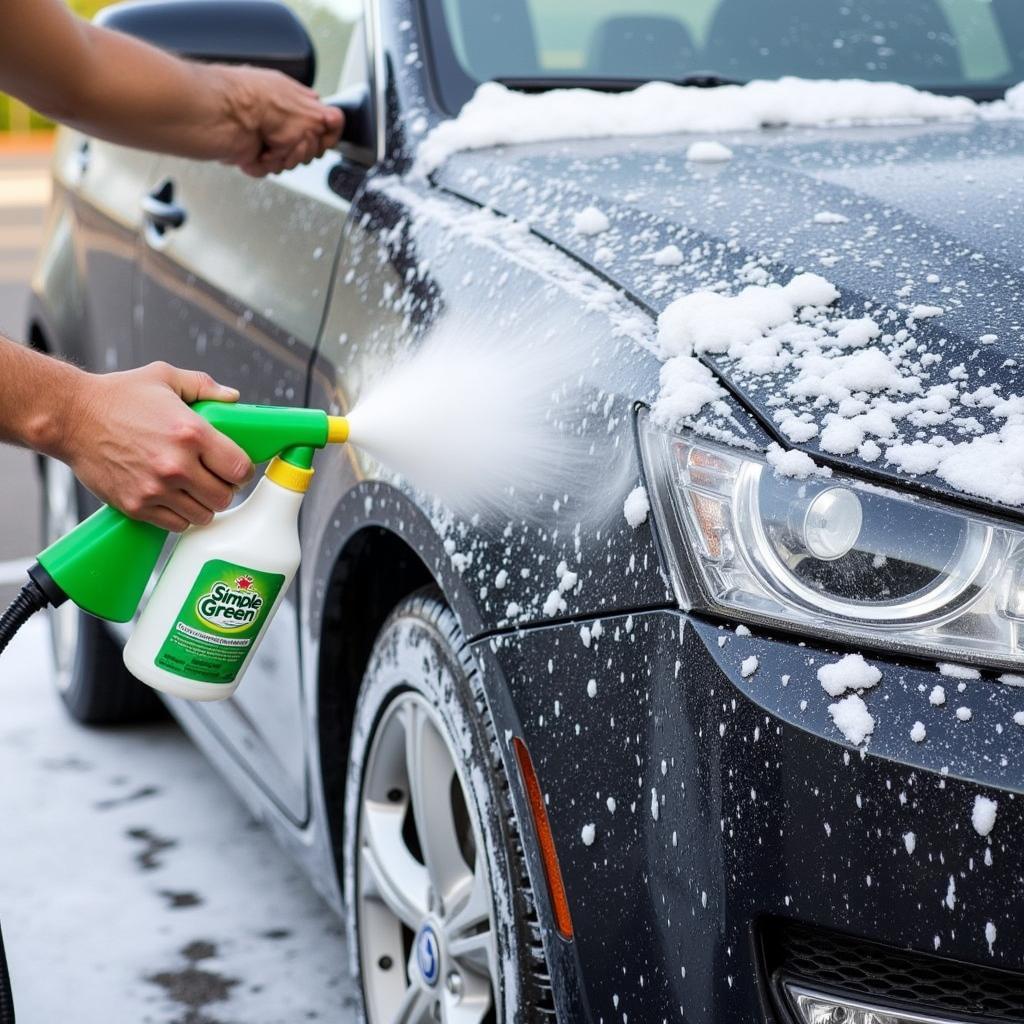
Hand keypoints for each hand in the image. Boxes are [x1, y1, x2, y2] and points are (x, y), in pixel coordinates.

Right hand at [59, 362, 253, 530]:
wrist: (70, 417)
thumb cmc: (117, 397)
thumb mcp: (164, 377)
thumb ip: (203, 386)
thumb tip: (232, 398)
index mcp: (191, 433)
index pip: (240, 469)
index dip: (242, 470)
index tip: (235, 468)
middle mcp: (176, 465)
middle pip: (225, 496)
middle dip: (224, 488)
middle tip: (214, 478)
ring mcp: (156, 489)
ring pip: (203, 515)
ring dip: (203, 504)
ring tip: (193, 489)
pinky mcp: (137, 506)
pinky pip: (176, 525)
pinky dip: (180, 515)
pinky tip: (174, 499)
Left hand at [215, 65, 343, 176]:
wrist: (225, 113)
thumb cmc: (258, 100)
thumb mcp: (307, 106)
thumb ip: (328, 117)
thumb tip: (336, 121)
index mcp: (294, 102)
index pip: (324, 127)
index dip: (324, 138)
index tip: (318, 135)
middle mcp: (281, 121)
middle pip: (310, 152)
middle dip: (303, 150)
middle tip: (292, 138)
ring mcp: (266, 139)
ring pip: (291, 164)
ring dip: (284, 157)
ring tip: (271, 143)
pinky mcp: (252, 155)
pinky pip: (271, 171)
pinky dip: (266, 163)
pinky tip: (258, 151)